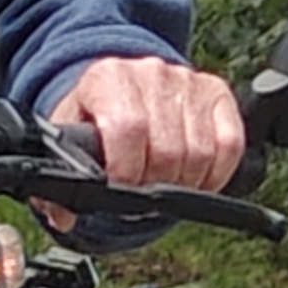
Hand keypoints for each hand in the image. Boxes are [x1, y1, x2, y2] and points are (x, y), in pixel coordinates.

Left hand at [54, 49, 248, 193]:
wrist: (120, 81)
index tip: (121, 189)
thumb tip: (64, 214)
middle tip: (143, 191)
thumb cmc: (95, 112)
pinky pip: (230, 144)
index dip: (126, 169)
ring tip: (167, 184)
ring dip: (185, 182)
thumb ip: (58, 176)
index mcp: (108, 79)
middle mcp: (150, 74)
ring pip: (200, 151)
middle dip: (154, 182)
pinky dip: (217, 173)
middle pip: (166, 148)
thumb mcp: (67, 134)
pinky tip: (198, 178)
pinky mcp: (217, 93)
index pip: (127, 128)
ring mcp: (187, 81)